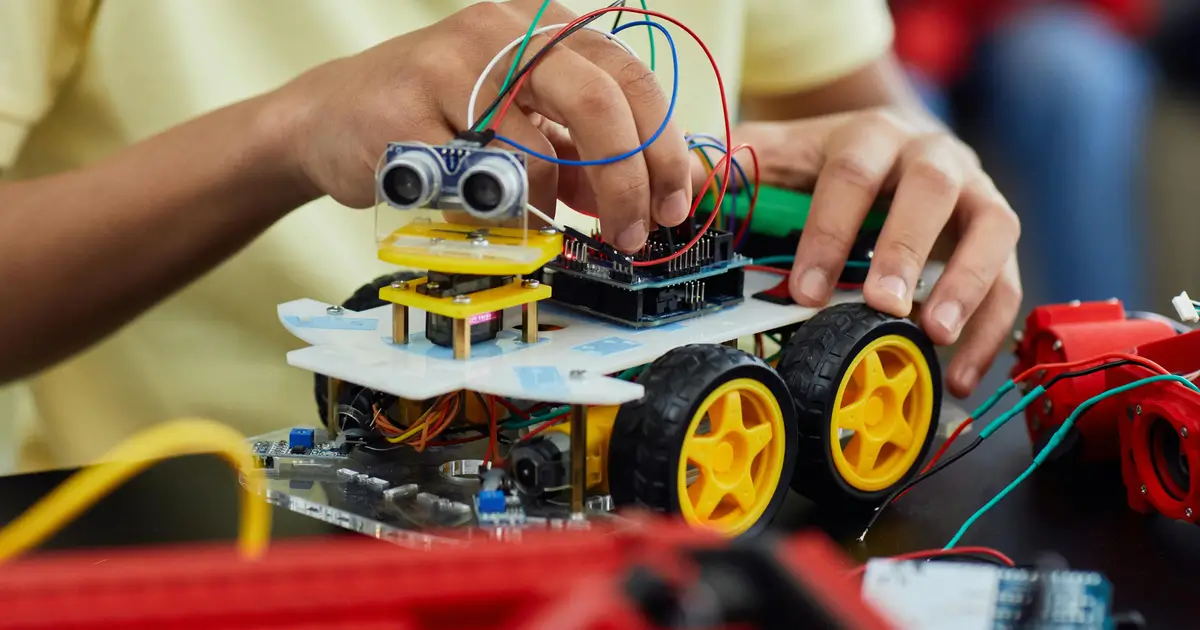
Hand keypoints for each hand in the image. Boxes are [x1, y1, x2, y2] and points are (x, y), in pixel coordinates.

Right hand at [273, 0, 690, 252]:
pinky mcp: (406, 113)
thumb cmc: (435, 121)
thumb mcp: (522, 126)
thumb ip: (583, 154)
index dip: (663, 150)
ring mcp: (450, 66)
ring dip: (553, 209)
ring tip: (541, 225)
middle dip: (629, 183)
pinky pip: (474, 183)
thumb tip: (651, 196)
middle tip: (631, 234)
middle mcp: (502, 32)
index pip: (631, 79)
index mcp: (542, 28)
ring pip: (538, 153)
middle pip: (600, 105)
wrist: (326, 119)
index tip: (674, 205)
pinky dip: (495, 213)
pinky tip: (487, 213)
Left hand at [727, 109, 1021, 397]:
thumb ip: (728, 172)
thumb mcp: (774, 155)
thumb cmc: (825, 164)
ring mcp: (976, 191)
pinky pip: (1010, 278)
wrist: (892, 144)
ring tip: (932, 336)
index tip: (805, 290)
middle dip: (907, 247)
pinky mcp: (997, 234)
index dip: (829, 230)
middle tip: (883, 304)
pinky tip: (960, 374)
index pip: (852, 173)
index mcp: (871, 134)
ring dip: (967, 284)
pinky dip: (990, 327)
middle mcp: (933, 154)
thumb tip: (674, 199)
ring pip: (992, 227)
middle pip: (932, 188)